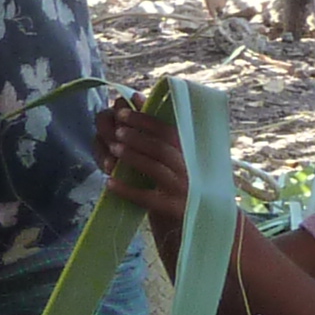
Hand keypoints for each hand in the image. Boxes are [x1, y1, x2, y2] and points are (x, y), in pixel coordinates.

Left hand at [97, 99, 191, 254]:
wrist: (204, 218)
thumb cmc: (182, 178)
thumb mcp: (175, 152)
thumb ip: (156, 127)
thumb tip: (136, 96)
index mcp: (189, 151)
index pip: (167, 130)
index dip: (144, 120)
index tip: (122, 113)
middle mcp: (188, 168)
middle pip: (161, 148)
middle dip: (136, 137)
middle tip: (116, 130)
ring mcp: (182, 189)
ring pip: (155, 170)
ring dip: (133, 158)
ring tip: (113, 150)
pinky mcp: (172, 209)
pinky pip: (147, 198)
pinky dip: (127, 190)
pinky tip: (109, 183)